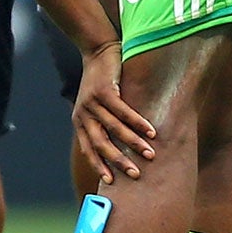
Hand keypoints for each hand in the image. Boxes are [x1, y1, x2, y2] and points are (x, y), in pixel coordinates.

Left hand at [72, 41, 156, 185]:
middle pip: (101, 143)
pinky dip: (138, 123)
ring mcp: (92, 102)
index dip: (100, 165)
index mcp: (80, 121)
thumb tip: (122, 148)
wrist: (98, 51)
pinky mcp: (104, 91)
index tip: (112, 181)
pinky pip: (123, 111)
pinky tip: (151, 132)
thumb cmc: (102, 82)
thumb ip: (104, 123)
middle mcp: (83, 114)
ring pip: (114, 128)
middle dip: (119, 161)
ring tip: (150, 154)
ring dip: (133, 143)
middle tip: (136, 174)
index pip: (89, 149)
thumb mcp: (97, 105)